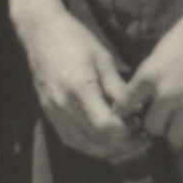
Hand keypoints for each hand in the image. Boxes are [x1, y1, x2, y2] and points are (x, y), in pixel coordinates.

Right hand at [15, 1, 144, 159]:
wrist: (40, 32)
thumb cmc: (75, 39)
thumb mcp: (103, 58)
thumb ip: (118, 87)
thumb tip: (137, 110)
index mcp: (79, 88)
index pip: (106, 126)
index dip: (127, 132)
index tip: (142, 125)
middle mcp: (63, 105)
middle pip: (96, 141)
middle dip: (123, 145)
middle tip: (142, 139)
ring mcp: (53, 111)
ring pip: (84, 145)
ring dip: (108, 149)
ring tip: (127, 142)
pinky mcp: (48, 113)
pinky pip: (71, 139)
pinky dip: (90, 146)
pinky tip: (105, 141)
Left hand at [116, 0, 182, 154]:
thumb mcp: (158, 53)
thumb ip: (149, 76)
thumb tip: (140, 94)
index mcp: (148, 76)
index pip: (125, 105)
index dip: (126, 114)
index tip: (129, 117)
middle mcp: (165, 93)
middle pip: (152, 128)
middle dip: (156, 127)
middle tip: (163, 123)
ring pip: (175, 138)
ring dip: (176, 136)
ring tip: (181, 131)